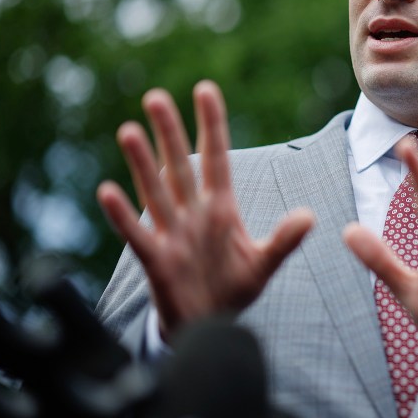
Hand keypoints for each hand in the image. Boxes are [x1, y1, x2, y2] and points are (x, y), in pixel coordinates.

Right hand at [97, 80, 313, 339]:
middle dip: (170, 134)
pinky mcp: (157, 261)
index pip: (217, 159)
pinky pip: (136, 235)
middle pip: (180, 166)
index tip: (206, 89)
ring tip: (129, 130)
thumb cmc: (232, 290)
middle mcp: (192, 214)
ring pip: (156, 192)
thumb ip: (284, 241)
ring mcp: (171, 234)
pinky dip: (121, 216)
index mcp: (219, 209)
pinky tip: (107, 190)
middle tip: (156, 97)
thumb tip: (310, 215)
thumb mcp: (263, 264)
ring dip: (142, 163)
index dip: (212, 125)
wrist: (209, 327)